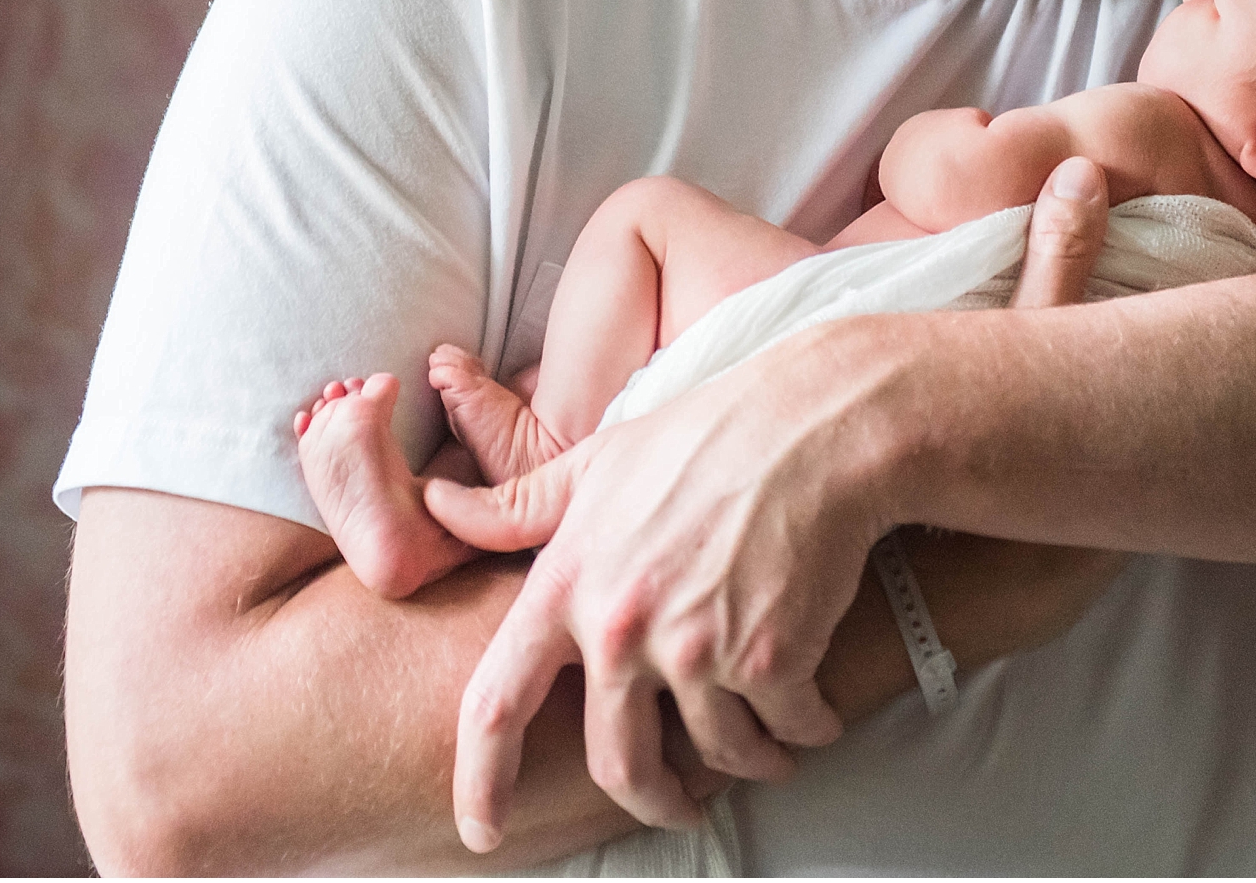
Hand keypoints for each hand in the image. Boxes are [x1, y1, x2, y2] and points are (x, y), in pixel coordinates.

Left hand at [427, 156, 1110, 851]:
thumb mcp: (596, 463)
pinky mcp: (771, 658)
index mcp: (566, 583)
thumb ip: (517, 506)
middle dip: (653, 800)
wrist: (817, 425)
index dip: (481, 781)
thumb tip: (438, 505)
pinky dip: (802, 732)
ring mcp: (696, 647)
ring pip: (714, 755)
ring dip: (746, 762)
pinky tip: (812, 709)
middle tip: (678, 804)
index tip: (481, 830)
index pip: (495, 704)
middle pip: (617, 763)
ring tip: (765, 744)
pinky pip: (786, 732)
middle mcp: (621, 625)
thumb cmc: (706, 437)